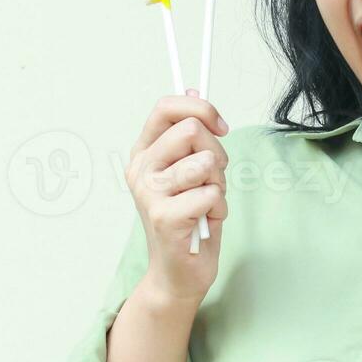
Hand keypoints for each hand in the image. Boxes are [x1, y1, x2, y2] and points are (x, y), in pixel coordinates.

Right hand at [127, 88, 229, 305]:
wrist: (178, 272)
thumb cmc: (190, 219)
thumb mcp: (191, 170)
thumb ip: (190, 135)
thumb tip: (192, 88)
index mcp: (144, 152)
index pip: (165, 107)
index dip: (200, 108)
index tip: (221, 127)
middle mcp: (140, 169)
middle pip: (191, 130)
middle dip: (217, 153)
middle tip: (213, 179)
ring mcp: (149, 193)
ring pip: (205, 162)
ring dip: (219, 183)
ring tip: (207, 203)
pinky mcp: (164, 217)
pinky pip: (210, 194)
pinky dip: (219, 208)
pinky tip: (205, 222)